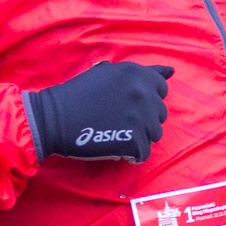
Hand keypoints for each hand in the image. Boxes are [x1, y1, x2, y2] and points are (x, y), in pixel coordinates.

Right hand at [25, 61, 172, 161]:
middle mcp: (143, 93)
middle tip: (118, 120)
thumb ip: (140, 73)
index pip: (161, 88)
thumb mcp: (107, 72)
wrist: (53, 118)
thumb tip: (171, 72)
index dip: (146, 98)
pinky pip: (143, 152)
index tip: (128, 104)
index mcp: (138, 74)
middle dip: (144, 118)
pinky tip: (114, 147)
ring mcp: (140, 118)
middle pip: (160, 113)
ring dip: (139, 136)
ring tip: (116, 133)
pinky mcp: (134, 141)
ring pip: (154, 134)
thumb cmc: (77, 93)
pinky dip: (131, 154)